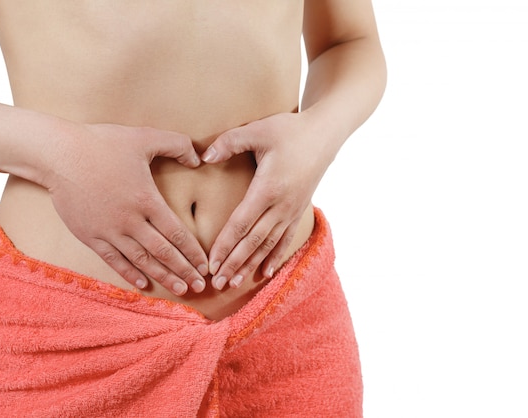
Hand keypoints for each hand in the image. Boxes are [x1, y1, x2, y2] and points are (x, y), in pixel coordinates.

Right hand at [44, 123, 208, 294]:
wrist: (57, 154)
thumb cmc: (102, 143)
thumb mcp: (145, 137)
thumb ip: (177, 145)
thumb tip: (199, 159)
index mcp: (146, 200)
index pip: (177, 233)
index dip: (193, 252)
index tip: (205, 266)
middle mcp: (130, 221)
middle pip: (163, 252)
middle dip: (184, 271)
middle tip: (201, 286)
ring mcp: (109, 231)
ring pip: (141, 261)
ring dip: (163, 277)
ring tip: (180, 289)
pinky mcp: (90, 236)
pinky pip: (113, 260)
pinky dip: (129, 273)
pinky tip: (143, 284)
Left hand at [201, 112, 331, 289]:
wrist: (324, 134)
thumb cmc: (290, 130)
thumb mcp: (257, 130)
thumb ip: (228, 142)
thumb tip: (203, 156)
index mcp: (268, 188)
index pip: (242, 224)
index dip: (225, 245)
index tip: (211, 263)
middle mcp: (281, 205)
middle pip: (253, 241)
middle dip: (234, 263)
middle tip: (216, 283)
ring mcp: (292, 210)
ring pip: (269, 245)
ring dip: (250, 265)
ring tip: (234, 283)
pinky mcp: (299, 210)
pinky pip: (286, 239)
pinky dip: (274, 257)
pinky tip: (265, 272)